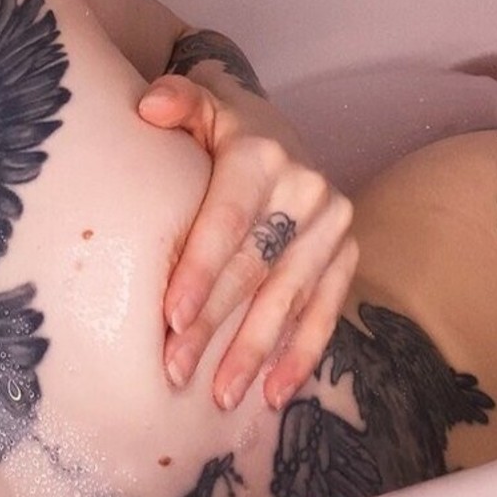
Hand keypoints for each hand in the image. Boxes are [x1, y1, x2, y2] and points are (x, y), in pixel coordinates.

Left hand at [138, 74, 357, 411]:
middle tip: (176, 370)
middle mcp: (305, 189)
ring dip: (255, 353)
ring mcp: (331, 225)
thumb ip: (175, 100)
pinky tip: (274, 393)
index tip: (170, 318)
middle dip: (215, 325)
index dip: (201, 270)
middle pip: (254, 268)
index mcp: (261, 155)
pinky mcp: (346, 254)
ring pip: (288, 298)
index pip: (227, 221)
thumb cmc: (216, 127)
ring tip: (220, 396)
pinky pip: (325, 311)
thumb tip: (150, 107)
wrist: (269, 128)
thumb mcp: (196, 101)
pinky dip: (300, 355)